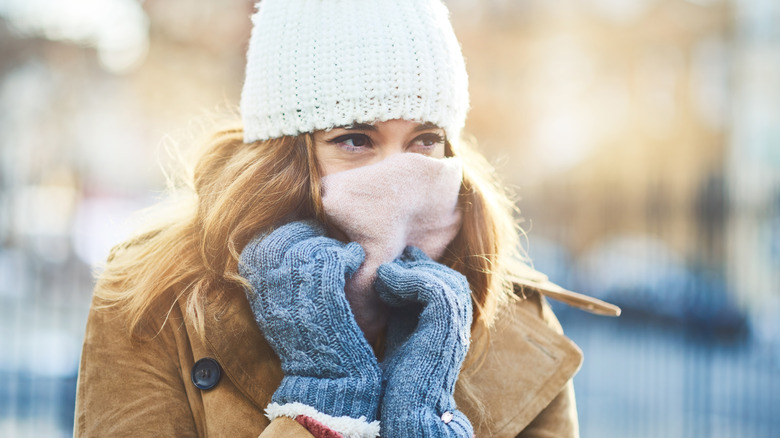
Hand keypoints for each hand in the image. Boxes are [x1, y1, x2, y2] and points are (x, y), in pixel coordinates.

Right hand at [239, 220, 380, 430]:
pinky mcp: (326, 300)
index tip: (302, 233)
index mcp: (258, 297)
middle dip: (305, 232)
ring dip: (329, 244)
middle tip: (324, 235)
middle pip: (282, 241)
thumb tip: (286, 250)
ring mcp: (297, 297)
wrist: (328, 384)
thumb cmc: (311, 348)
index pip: (260, 247)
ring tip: (343, 251)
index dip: (283, 234)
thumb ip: (278, 285)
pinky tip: (354, 258)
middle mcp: (271, 294)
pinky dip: (347, 254)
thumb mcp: (282, 316)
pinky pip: (333, 260)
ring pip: (309, 248)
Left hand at [375, 246, 473, 436]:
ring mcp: (456, 325)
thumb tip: (386, 282)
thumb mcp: (399, 335)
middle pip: (448, 278)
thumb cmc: (396, 383)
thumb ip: (401, 311)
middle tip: (389, 266)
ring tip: (383, 276)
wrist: (406, 411)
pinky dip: (407, 279)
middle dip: (418, 267)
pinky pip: (433, 287)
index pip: (444, 285)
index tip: (390, 268)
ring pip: (443, 278)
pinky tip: (385, 284)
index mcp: (449, 327)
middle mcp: (458, 325)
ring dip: (411, 272)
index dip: (418, 271)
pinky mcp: (447, 326)